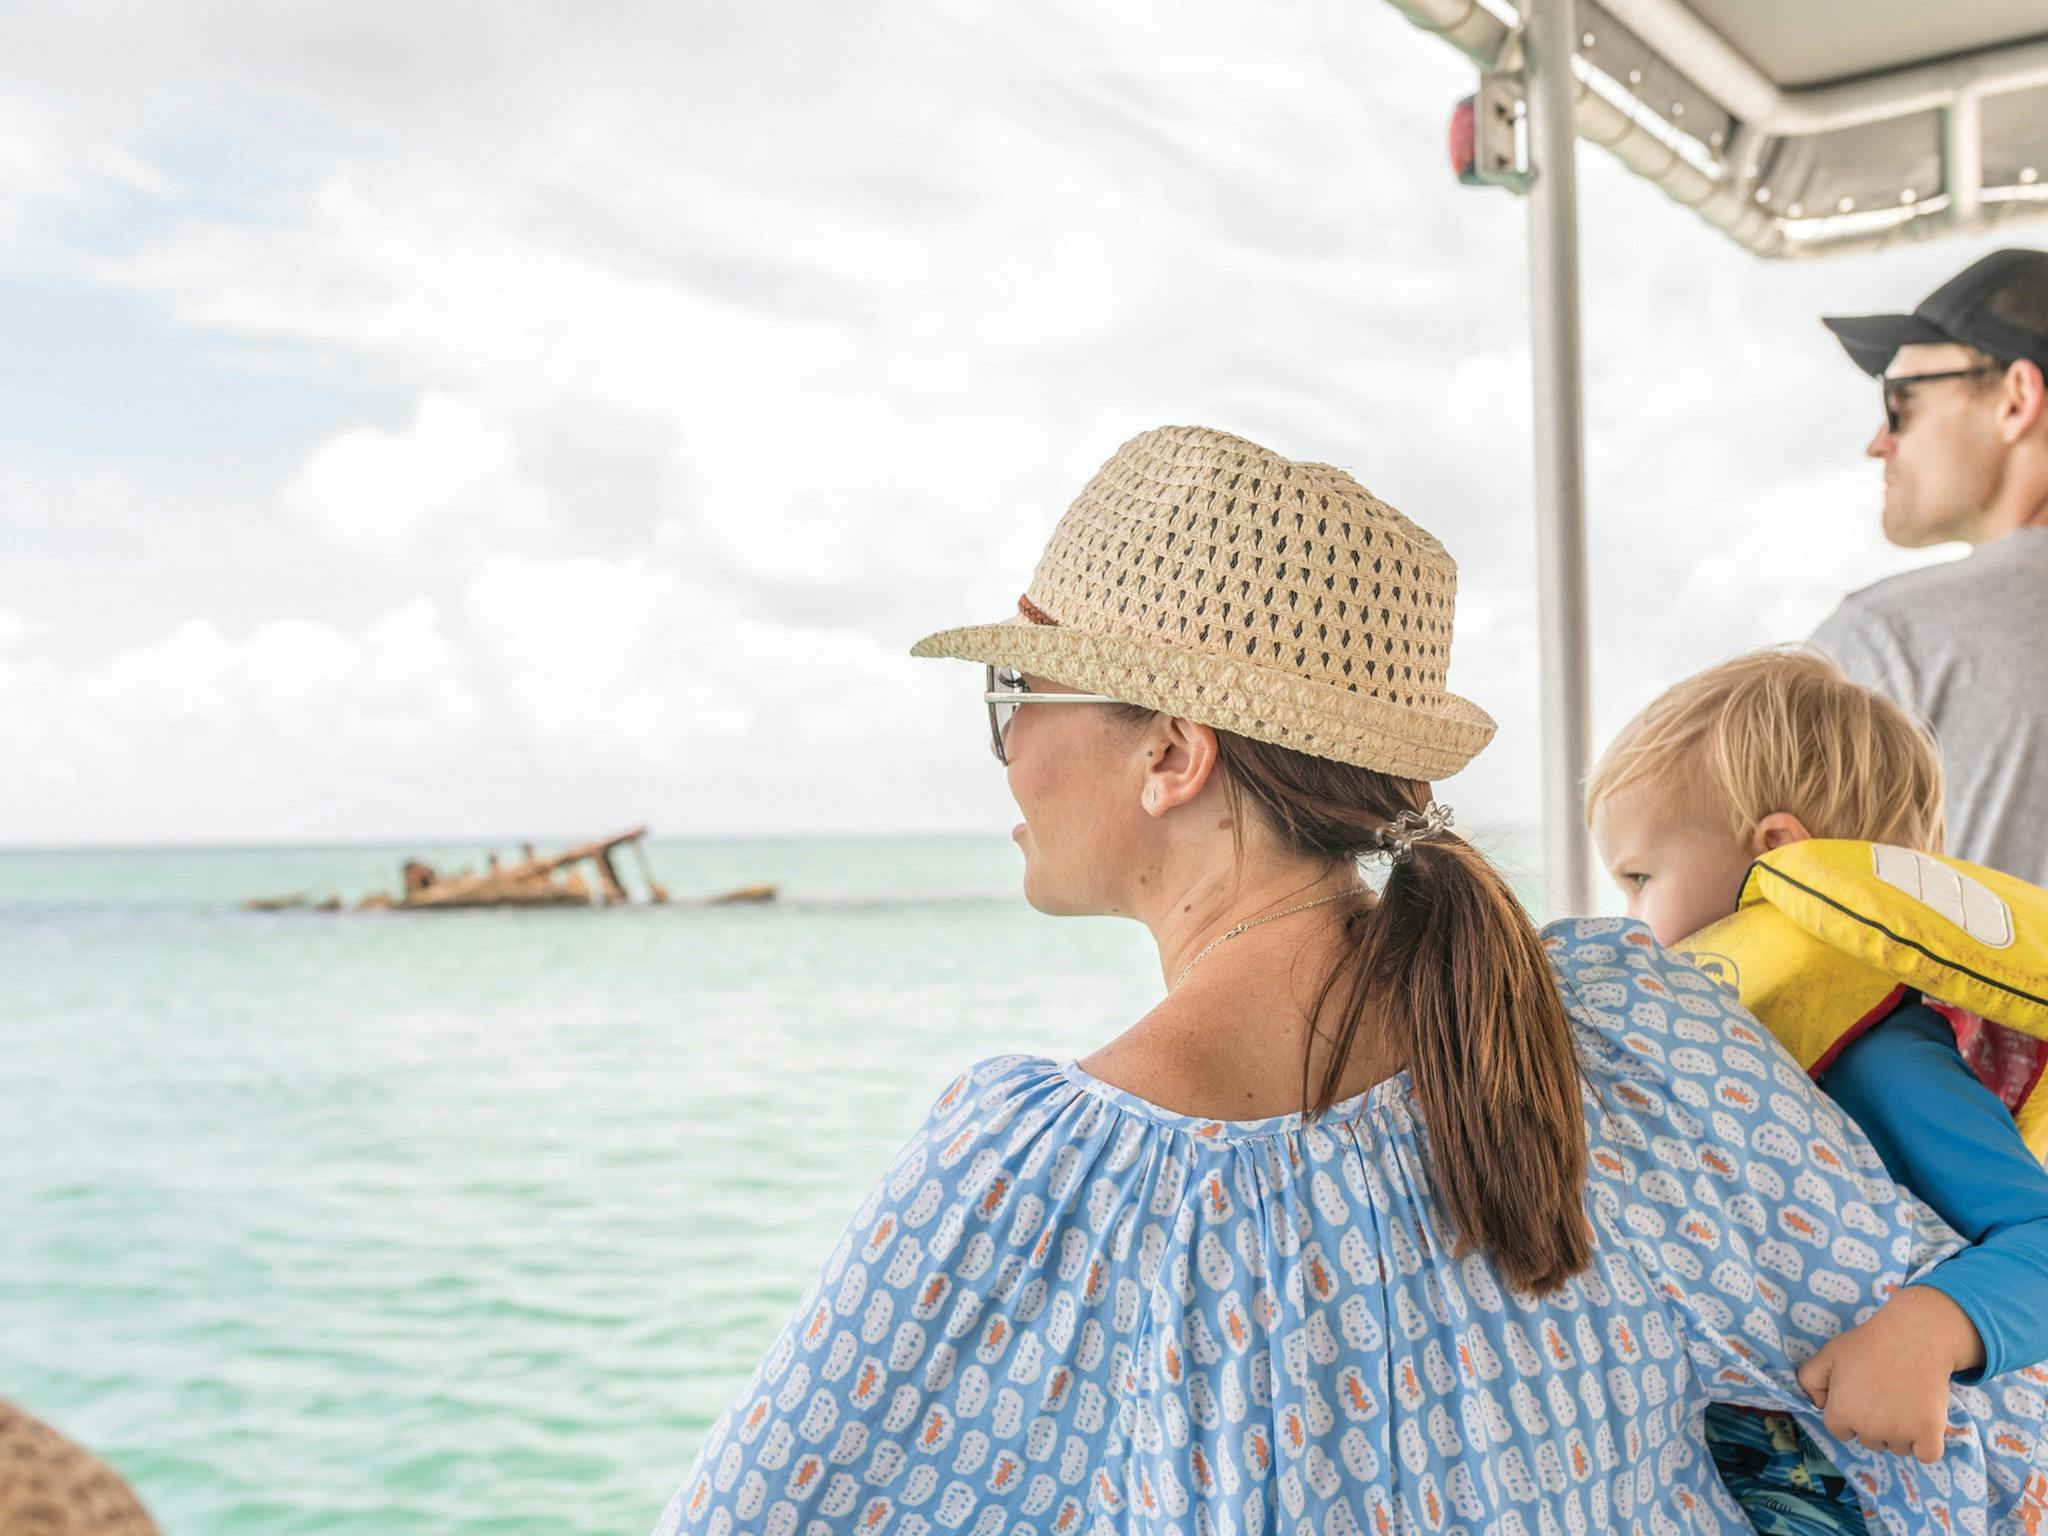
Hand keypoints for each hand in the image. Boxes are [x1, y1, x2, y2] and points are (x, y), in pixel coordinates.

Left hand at [1796, 1286, 1984, 1463]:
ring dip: (1902, 1433)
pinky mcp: (1929, 1434)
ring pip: (1898, 1447)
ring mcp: (1900, 1433)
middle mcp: (1869, 1429)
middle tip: (1885, 1395)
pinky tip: (1925, 1422)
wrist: (1913, 1336)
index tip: (1861, 1398)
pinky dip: (1927, 1444)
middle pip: (1870, 1442)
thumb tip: (1819, 1405)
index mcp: (1842, 1413)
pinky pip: (1927, 1455)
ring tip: (1905, 1400)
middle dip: (1875, 1425)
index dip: (1849, 1415)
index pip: (1840, 1431)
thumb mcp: (1828, 1354)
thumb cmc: (1869, 1344)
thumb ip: (1810, 1380)